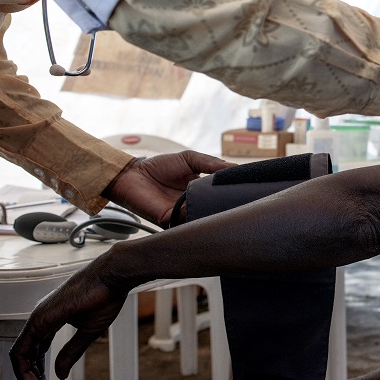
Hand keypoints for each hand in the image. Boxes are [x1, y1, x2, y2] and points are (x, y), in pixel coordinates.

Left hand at [11, 255, 129, 379]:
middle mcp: (41, 317)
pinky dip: (24, 368)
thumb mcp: (88, 331)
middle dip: (30, 374)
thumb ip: (71, 352)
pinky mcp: (40, 318)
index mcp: (51, 319)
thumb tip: (60, 372)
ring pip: (20, 353)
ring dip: (25, 374)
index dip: (37, 369)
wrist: (112, 276)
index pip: (36, 349)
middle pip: (26, 353)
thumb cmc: (105, 295)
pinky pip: (22, 349)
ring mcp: (38, 317)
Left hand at [102, 151, 234, 226]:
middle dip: (226, 205)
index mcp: (199, 191)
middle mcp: (192, 205)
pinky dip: (193, 213)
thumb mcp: (189, 159)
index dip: (231, 193)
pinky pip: (185, 220)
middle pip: (213, 210)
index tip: (247, 189)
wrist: (132, 174)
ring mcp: (181, 214)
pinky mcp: (169, 220)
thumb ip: (210, 163)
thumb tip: (234, 167)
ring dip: (211, 211)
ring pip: (202, 218)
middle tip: (242, 200)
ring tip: (224, 203)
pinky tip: (200, 204)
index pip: (218, 195)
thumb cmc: (159, 166)